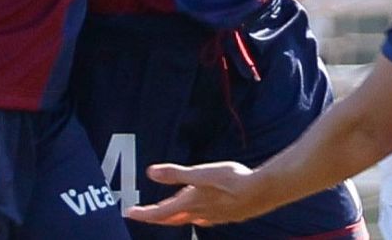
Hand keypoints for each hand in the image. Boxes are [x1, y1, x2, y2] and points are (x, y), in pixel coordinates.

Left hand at [126, 162, 265, 227]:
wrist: (262, 191)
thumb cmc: (232, 180)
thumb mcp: (200, 173)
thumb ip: (175, 173)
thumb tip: (151, 172)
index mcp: (190, 203)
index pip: (160, 212)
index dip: (143, 213)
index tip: (129, 212)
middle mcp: (199, 214)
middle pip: (172, 219)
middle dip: (157, 217)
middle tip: (144, 214)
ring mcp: (214, 217)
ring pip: (189, 220)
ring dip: (176, 217)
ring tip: (170, 213)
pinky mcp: (227, 216)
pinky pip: (206, 219)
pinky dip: (197, 216)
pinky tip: (203, 213)